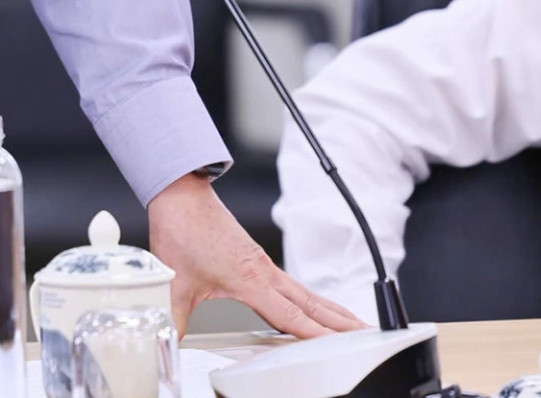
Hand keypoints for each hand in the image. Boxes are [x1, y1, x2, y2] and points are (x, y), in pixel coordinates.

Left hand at [146, 172, 365, 337]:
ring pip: (305, 293)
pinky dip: (309, 299)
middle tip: (369, 336)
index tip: (342, 346)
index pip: (291, 315)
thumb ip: (175, 316)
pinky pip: (291, 285)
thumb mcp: (175, 281)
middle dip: (341, 323)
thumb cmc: (183, 230)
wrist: (181, 194)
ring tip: (354, 326)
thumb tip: (171, 338)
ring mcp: (262, 264)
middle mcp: (264, 272)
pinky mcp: (255, 259)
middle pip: (311, 304)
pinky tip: (310, 306)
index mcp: (250, 281)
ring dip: (330, 311)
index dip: (317, 334)